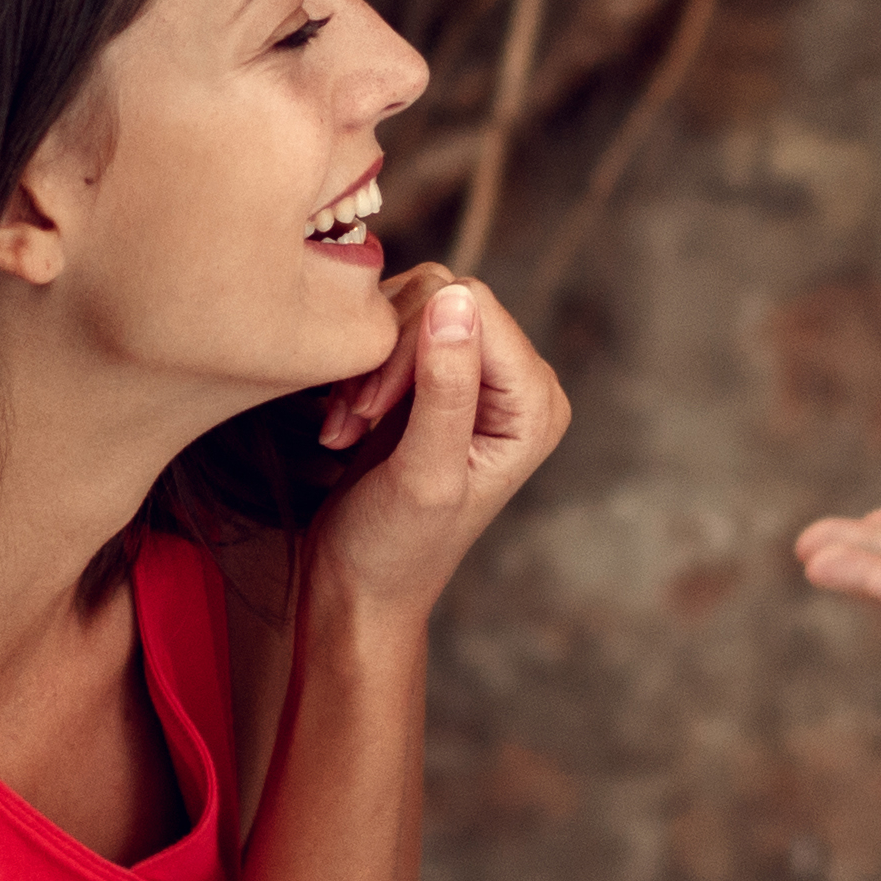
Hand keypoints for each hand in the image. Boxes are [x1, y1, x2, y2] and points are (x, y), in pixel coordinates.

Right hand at [302, 270, 567, 626]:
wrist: (360, 584)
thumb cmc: (397, 548)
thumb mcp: (425, 473)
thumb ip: (446, 389)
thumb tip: (456, 300)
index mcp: (535, 401)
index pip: (472, 305)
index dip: (411, 342)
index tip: (371, 409)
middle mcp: (516, 380)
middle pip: (441, 296)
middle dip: (386, 354)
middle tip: (353, 419)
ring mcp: (475, 375)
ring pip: (411, 305)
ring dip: (366, 364)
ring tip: (347, 424)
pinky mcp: (433, 378)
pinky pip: (392, 329)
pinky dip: (359, 369)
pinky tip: (345, 420)